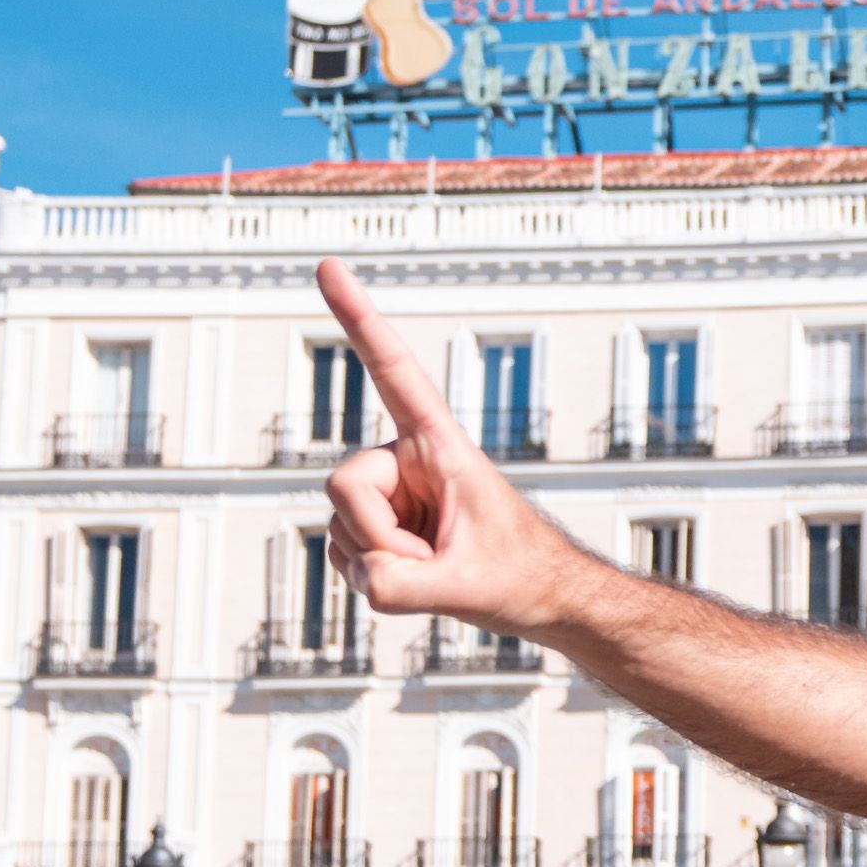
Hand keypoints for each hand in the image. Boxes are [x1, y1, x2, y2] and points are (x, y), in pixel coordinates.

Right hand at [313, 265, 599, 637]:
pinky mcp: (378, 528)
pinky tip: (415, 578)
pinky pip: (344, 555)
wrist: (539, 600)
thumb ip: (406, 586)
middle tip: (428, 566)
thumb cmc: (520, 575)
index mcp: (438, 444)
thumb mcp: (467, 587)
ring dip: (381, 564)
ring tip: (436, 572)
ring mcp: (389, 495)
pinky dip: (373, 577)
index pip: (392, 371)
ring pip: (340, 528)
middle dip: (375, 537)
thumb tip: (361, 576)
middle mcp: (405, 459)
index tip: (327, 267)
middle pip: (343, 486)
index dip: (359, 320)